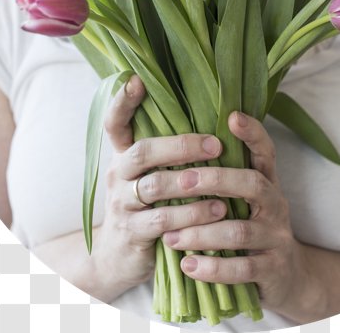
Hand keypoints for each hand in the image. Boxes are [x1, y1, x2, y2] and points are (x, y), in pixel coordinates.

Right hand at [94, 75, 227, 297]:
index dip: (123, 102)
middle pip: (142, 151)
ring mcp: (122, 204)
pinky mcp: (132, 232)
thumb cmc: (147, 208)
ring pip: (155, 186)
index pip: (115, 123)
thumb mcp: (151, 177)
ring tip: (224, 183)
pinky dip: (192, 216)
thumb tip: (212, 115)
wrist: (119, 260)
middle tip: (217, 144)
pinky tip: (217, 212)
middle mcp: (118, 174)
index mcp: (123, 155)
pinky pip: (162, 220)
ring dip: (193, 183)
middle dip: (181, 145)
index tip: (136, 79)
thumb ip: (169, 153)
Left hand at [158, 111, 318, 315]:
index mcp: (267, 183)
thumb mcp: (245, 201)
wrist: (289, 277)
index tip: (232, 117)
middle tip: (181, 181)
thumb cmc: (253, 230)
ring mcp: (276, 238)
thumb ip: (224, 179)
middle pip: (251, 184)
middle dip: (215, 180)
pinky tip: (187, 266)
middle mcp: (276, 205)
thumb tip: (181, 147)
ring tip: (170, 237)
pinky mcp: (273, 269)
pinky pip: (242, 269)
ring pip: (239, 231)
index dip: (252, 133)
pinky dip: (212, 268)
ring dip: (201, 233)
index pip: (265, 151)